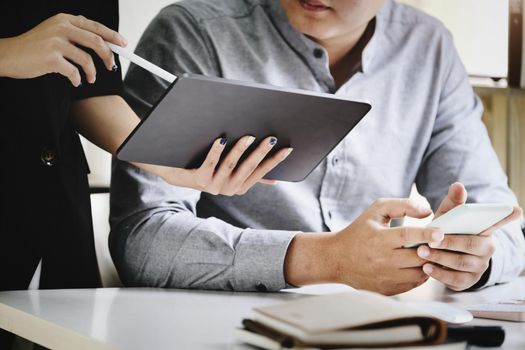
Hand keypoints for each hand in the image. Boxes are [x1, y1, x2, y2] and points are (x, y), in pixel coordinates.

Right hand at [0, 13, 126, 85]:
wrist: (9, 55)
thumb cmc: (34, 47)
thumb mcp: (54, 32)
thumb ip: (75, 34)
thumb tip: (104, 43)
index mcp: (64, 19)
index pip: (95, 26)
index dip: (112, 36)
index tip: (123, 44)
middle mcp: (61, 27)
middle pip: (97, 41)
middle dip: (108, 56)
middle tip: (111, 66)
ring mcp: (56, 42)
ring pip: (87, 60)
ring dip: (92, 73)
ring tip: (90, 79)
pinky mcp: (51, 58)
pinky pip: (74, 72)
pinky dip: (77, 80)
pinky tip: (75, 82)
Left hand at [152, 135, 292, 195]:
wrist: (177, 174)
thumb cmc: (208, 170)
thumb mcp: (231, 174)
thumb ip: (250, 175)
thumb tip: (275, 180)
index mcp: (239, 187)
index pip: (261, 172)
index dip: (274, 161)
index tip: (287, 149)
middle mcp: (228, 189)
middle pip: (248, 168)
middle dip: (261, 152)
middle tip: (272, 138)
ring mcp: (213, 186)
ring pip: (230, 165)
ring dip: (240, 150)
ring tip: (249, 136)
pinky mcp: (199, 180)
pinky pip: (210, 163)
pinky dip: (216, 150)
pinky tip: (222, 138)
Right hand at [284, 198, 443, 294]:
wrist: (337, 259)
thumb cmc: (359, 231)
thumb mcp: (375, 211)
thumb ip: (401, 206)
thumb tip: (427, 211)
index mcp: (379, 239)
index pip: (408, 236)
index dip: (426, 234)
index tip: (440, 232)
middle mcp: (382, 260)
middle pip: (417, 257)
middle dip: (432, 251)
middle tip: (441, 244)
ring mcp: (386, 277)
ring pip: (419, 273)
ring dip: (428, 263)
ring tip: (430, 254)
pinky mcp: (388, 290)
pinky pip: (413, 284)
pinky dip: (419, 274)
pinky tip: (417, 264)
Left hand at [417, 182, 522, 290]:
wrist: (438, 258)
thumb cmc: (445, 233)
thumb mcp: (447, 218)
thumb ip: (452, 203)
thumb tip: (458, 185)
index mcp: (484, 230)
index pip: (498, 222)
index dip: (506, 216)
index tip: (517, 209)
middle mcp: (486, 249)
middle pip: (471, 245)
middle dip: (450, 243)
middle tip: (430, 241)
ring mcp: (479, 267)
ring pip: (462, 263)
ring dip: (440, 257)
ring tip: (422, 252)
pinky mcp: (467, 282)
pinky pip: (455, 280)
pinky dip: (439, 274)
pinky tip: (426, 267)